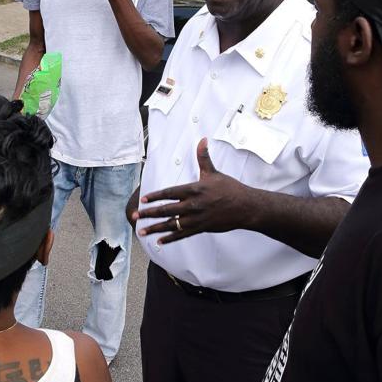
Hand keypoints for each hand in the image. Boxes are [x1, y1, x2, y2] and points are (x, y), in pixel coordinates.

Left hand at [135, 138, 252, 243]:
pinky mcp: (201, 228)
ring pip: (171, 224)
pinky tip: (160, 241)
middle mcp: (192, 205)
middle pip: (166, 210)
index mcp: (193, 189)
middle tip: (135, 216)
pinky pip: (182, 235)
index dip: (155, 196)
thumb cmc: (230, 189)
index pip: (169, 192)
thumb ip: (203, 157)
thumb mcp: (214, 172)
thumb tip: (202, 139)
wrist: (246, 207)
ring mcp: (196, 218)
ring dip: (155, 228)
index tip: (143, 199)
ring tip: (142, 231)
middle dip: (149, 213)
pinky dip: (170, 238)